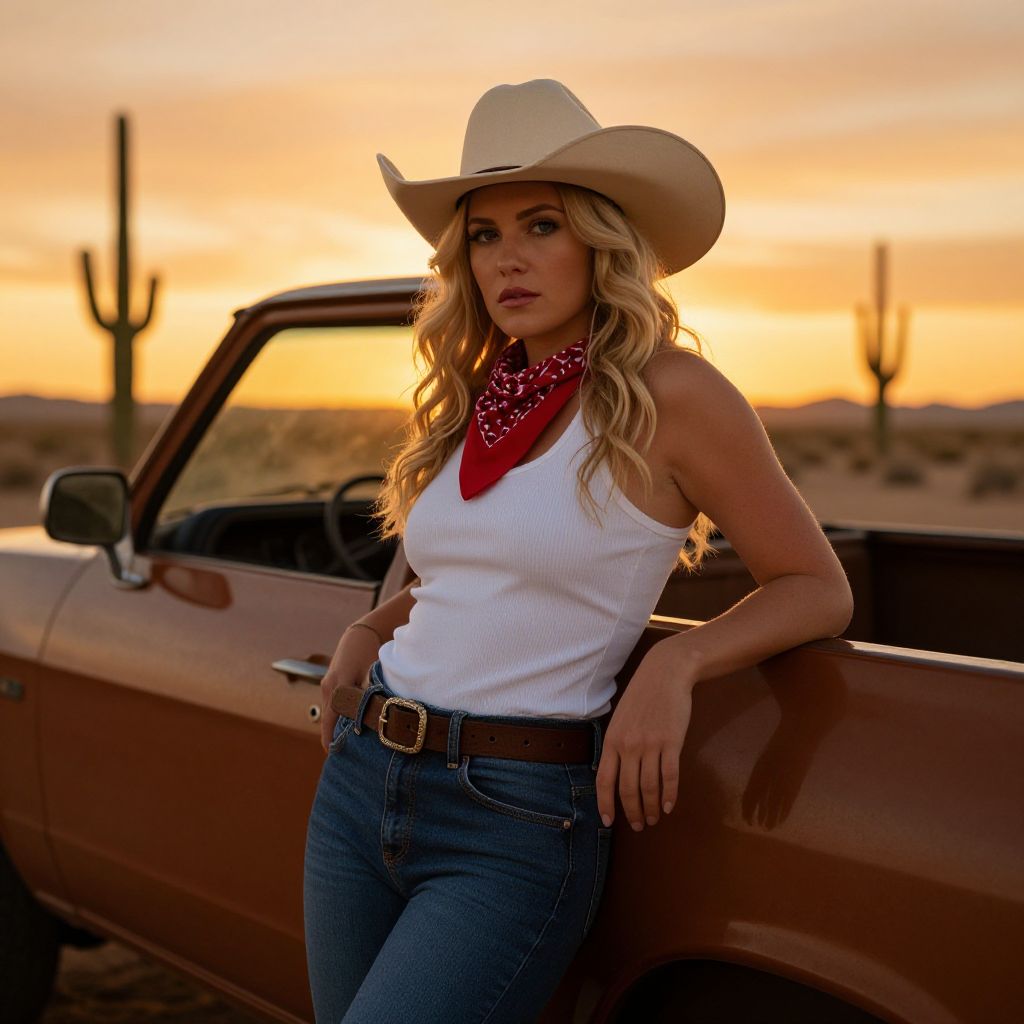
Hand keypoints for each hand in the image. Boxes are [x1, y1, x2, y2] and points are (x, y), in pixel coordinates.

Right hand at [320, 626, 378, 752]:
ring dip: (332, 726)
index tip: (331, 751)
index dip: (330, 735)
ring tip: (340, 744)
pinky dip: (335, 715)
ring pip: (328, 711)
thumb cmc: (369, 654)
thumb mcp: (371, 674)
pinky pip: (330, 704)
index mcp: (338, 685)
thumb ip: (367, 694)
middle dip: (330, 735)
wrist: (360, 636)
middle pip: (327, 718)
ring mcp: (327, 684)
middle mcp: (329, 686)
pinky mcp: (329, 683)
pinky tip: (342, 726)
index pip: (332, 717)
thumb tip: (368, 715)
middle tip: (338, 755)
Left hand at [595, 646, 695, 830]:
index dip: (605, 804)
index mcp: (612, 740)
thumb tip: (613, 773)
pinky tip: (669, 806)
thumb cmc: (642, 697)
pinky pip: (670, 777)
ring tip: (654, 818)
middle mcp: (629, 745)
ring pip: (648, 787)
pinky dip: (669, 795)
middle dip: (632, 813)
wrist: (665, 674)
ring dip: (651, 808)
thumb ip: (616, 745)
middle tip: (639, 825)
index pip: (604, 781)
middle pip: (627, 790)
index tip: (608, 822)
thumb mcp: (620, 719)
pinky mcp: (672, 742)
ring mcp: (650, 744)